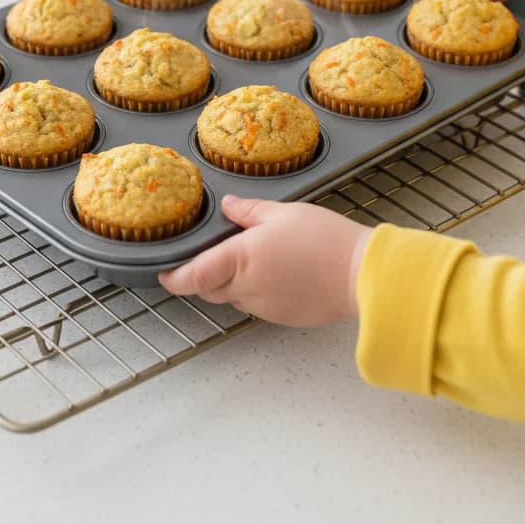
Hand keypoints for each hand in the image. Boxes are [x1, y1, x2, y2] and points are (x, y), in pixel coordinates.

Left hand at [158, 195, 372, 325]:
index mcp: (240, 259)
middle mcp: (246, 288)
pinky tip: (274, 273)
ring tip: (249, 258)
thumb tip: (228, 206)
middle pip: (208, 289)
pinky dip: (254, 291)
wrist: (361, 274)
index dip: (173, 277)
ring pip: (232, 298)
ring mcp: (263, 307)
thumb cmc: (324, 240)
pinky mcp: (281, 317)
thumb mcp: (283, 213)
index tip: (164, 272)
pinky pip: (255, 305)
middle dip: (202, 276)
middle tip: (209, 255)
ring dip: (229, 283)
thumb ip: (249, 212)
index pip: (192, 276)